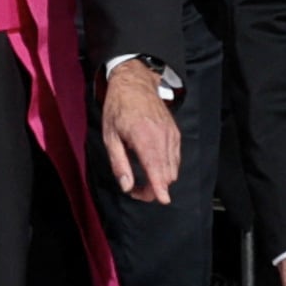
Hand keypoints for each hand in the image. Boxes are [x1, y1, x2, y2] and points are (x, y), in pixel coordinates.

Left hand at [100, 59, 179, 204]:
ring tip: (141, 180)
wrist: (134, 84)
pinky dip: (166, 168)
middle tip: (135, 189)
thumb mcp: (110, 137)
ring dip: (160, 180)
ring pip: (173, 168)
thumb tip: (126, 186)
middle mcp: (162, 137)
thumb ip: (119, 163)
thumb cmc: (118, 109)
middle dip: (154, 188)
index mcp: (144, 137)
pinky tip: (152, 166)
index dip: (159, 187)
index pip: (156, 168)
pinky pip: (175, 158)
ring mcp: (171, 135)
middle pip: (166, 173)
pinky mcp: (175, 134)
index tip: (163, 200)